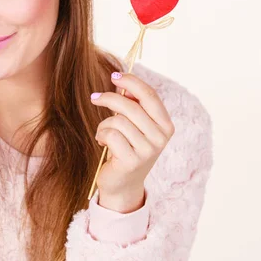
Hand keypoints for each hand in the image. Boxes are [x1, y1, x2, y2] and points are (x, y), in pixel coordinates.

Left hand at [90, 71, 175, 212]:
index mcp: (166, 125)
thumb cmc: (127, 148)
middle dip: (109, 98)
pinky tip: (103, 143)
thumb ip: (134, 105)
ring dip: (104, 124)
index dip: (131, 82)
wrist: (123, 184)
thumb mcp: (135, 125)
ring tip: (104, 134)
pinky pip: (110, 135)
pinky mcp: (132, 161)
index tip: (114, 76)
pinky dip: (101, 136)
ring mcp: (148, 150)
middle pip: (131, 106)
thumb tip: (121, 81)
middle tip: (95, 97)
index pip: (150, 95)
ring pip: (118, 121)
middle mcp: (160, 137)